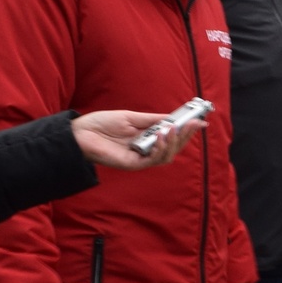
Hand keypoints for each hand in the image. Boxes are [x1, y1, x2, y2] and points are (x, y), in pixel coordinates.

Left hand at [73, 109, 204, 170]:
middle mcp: (145, 149)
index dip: (186, 130)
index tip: (200, 121)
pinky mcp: (132, 164)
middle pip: (173, 148)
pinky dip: (160, 149)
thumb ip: (152, 120)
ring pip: (166, 156)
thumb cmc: (102, 124)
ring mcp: (140, 158)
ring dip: (174, 143)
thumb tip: (172, 118)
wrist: (81, 133)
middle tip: (194, 124)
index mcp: (146, 137)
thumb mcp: (131, 117)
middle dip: (185, 136)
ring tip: (173, 130)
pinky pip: (152, 160)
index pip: (172, 136)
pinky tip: (161, 136)